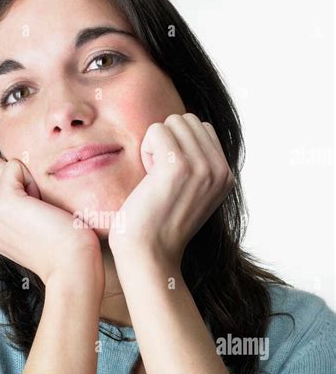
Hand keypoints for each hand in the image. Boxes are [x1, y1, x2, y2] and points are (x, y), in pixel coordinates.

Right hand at [0, 158, 103, 286]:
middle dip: (15, 179)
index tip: (33, 214)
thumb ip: (14, 209)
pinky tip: (41, 204)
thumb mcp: (28, 228)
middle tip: (36, 207)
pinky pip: (13, 165)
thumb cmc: (62, 248)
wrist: (70, 265)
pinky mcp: (3, 201)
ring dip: (22, 177)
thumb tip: (15, 179)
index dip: (14, 188)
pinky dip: (31, 178)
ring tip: (38, 206)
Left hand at [108, 113, 234, 267]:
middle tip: (159, 175)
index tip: (170, 177)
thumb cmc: (158, 225)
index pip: (202, 128)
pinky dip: (146, 148)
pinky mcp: (177, 166)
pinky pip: (157, 130)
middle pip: (188, 120)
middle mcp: (220, 171)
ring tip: (154, 176)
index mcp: (226, 176)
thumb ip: (199, 164)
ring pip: (173, 121)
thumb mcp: (192, 193)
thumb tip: (186, 125)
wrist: (148, 254)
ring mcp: (202, 168)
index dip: (179, 145)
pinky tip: (147, 175)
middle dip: (168, 141)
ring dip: (156, 145)